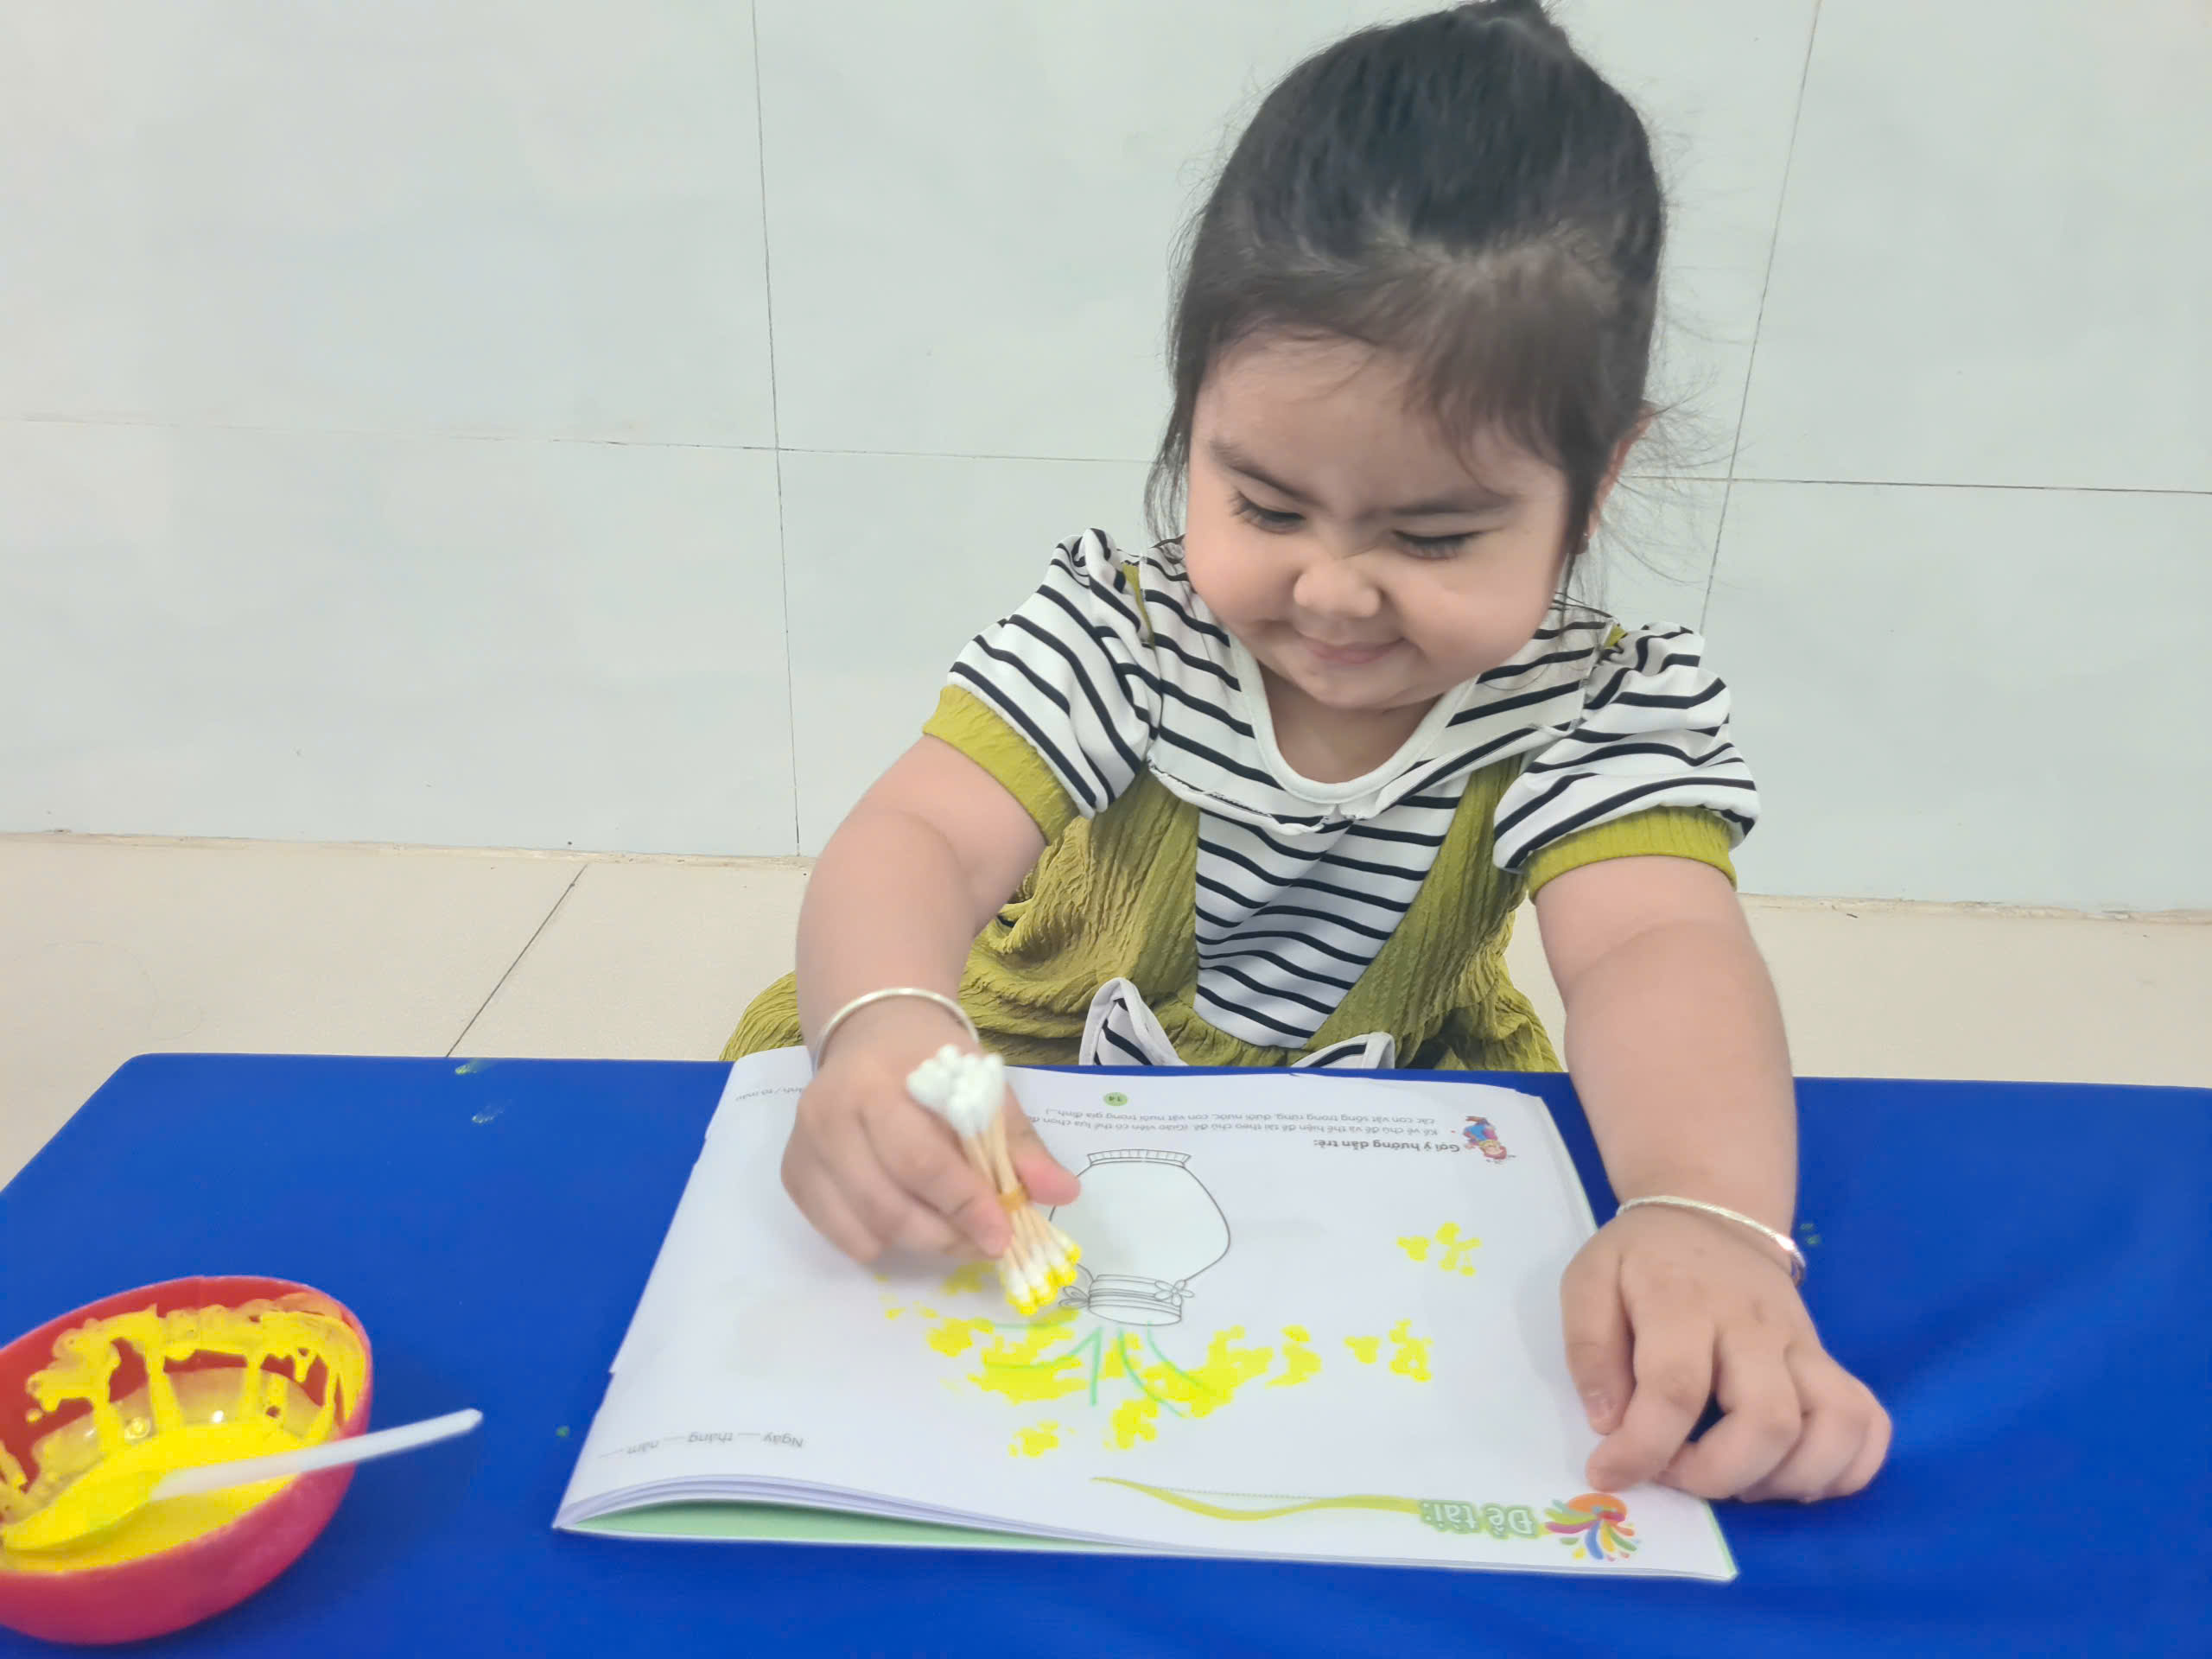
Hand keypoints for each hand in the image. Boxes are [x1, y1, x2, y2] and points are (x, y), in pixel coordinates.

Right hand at [781, 1001, 1079, 1262]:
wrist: (872, 1032)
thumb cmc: (933, 1060)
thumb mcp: (983, 1084)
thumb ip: (1019, 1141)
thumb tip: (1063, 1193)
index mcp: (877, 1084)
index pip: (922, 1161)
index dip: (965, 1205)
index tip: (1001, 1234)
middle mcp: (829, 1115)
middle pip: (889, 1205)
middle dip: (947, 1235)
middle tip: (985, 1243)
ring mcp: (805, 1147)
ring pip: (864, 1227)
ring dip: (920, 1243)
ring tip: (955, 1230)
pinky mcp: (795, 1174)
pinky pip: (840, 1234)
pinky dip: (881, 1241)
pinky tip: (909, 1215)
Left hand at [1560, 1204, 1890, 1501]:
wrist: (1712, 1215)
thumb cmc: (1643, 1259)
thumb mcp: (1589, 1281)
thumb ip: (1589, 1349)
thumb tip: (1608, 1422)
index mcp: (1684, 1304)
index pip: (1675, 1389)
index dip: (1643, 1448)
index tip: (1609, 1473)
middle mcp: (1755, 1326)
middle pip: (1768, 1420)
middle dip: (1719, 1474)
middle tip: (1677, 1475)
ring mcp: (1802, 1343)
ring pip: (1834, 1426)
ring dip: (1789, 1480)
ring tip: (1739, 1483)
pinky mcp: (1829, 1360)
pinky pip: (1868, 1421)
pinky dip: (1848, 1468)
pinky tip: (1797, 1479)